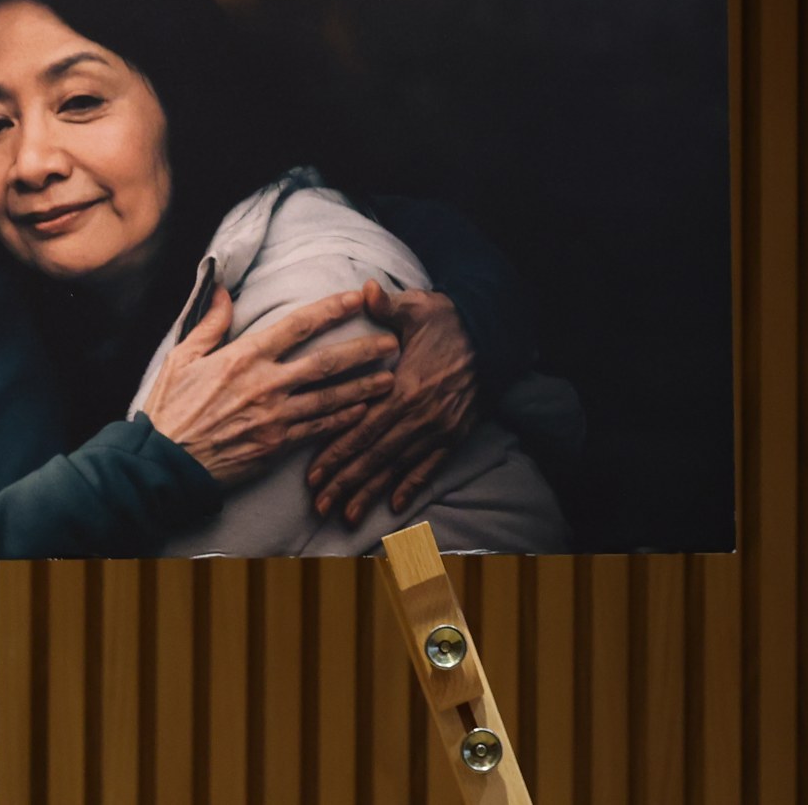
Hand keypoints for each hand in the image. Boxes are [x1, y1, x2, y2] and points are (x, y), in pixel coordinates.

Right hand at [133, 281, 400, 485]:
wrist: (163, 465)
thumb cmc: (170, 410)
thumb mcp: (182, 357)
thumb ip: (209, 323)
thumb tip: (223, 289)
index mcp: (244, 357)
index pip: (298, 325)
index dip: (331, 308)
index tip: (358, 297)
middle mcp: (265, 384)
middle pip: (326, 362)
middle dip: (364, 350)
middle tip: (394, 342)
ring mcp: (274, 417)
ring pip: (331, 398)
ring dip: (364, 386)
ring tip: (391, 378)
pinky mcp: (277, 446)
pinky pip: (319, 430)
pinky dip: (344, 419)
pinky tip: (364, 412)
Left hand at [304, 283, 474, 522]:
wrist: (494, 337)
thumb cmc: (449, 320)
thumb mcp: (418, 307)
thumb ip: (387, 305)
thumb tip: (364, 289)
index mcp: (405, 387)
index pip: (362, 428)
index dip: (336, 454)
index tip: (312, 477)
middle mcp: (420, 415)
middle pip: (375, 456)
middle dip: (345, 483)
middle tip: (320, 507)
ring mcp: (438, 428)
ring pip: (398, 468)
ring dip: (371, 493)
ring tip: (347, 518)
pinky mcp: (455, 434)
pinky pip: (430, 467)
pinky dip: (411, 487)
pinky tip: (394, 507)